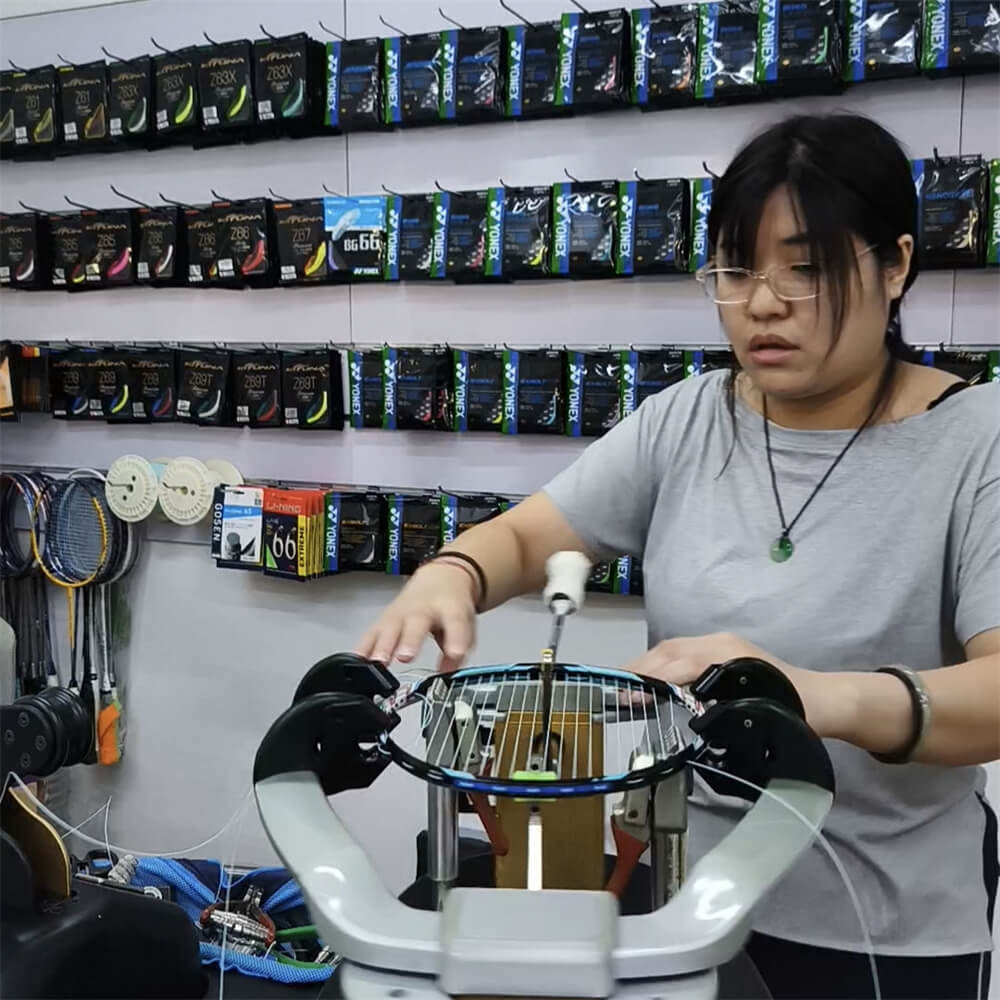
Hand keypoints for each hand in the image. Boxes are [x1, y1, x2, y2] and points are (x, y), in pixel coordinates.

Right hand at [355, 561, 477, 671]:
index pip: (455, 623)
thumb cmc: (452, 604)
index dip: (456, 640)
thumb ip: (460, 650)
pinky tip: (357, 660)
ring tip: (379, 662)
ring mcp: (401, 612)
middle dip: (410, 641)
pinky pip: (373, 633)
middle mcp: (423, 608)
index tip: (455, 654)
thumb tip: (448, 673)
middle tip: (406, 656)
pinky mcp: (385, 618)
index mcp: (450, 608)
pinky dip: (364, 647)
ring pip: (390, 628)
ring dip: (383, 646)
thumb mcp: (467, 624)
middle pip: (416, 624)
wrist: (439, 578)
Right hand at [625, 632, 853, 739]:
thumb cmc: (799, 711)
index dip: (651, 680)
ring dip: (646, 667)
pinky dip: (659, 667)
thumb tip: (682, 721)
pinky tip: (649, 685)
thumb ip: (720, 715)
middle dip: (639, 670)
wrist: (826, 700)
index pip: (678, 664)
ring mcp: (718, 644)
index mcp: (727, 655)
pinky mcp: (719, 652)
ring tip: (624, 689)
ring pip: (671, 649)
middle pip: (668, 651)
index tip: (629, 697)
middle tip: (614, 693)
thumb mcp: (760, 717)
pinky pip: (680, 654)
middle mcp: (718, 643)